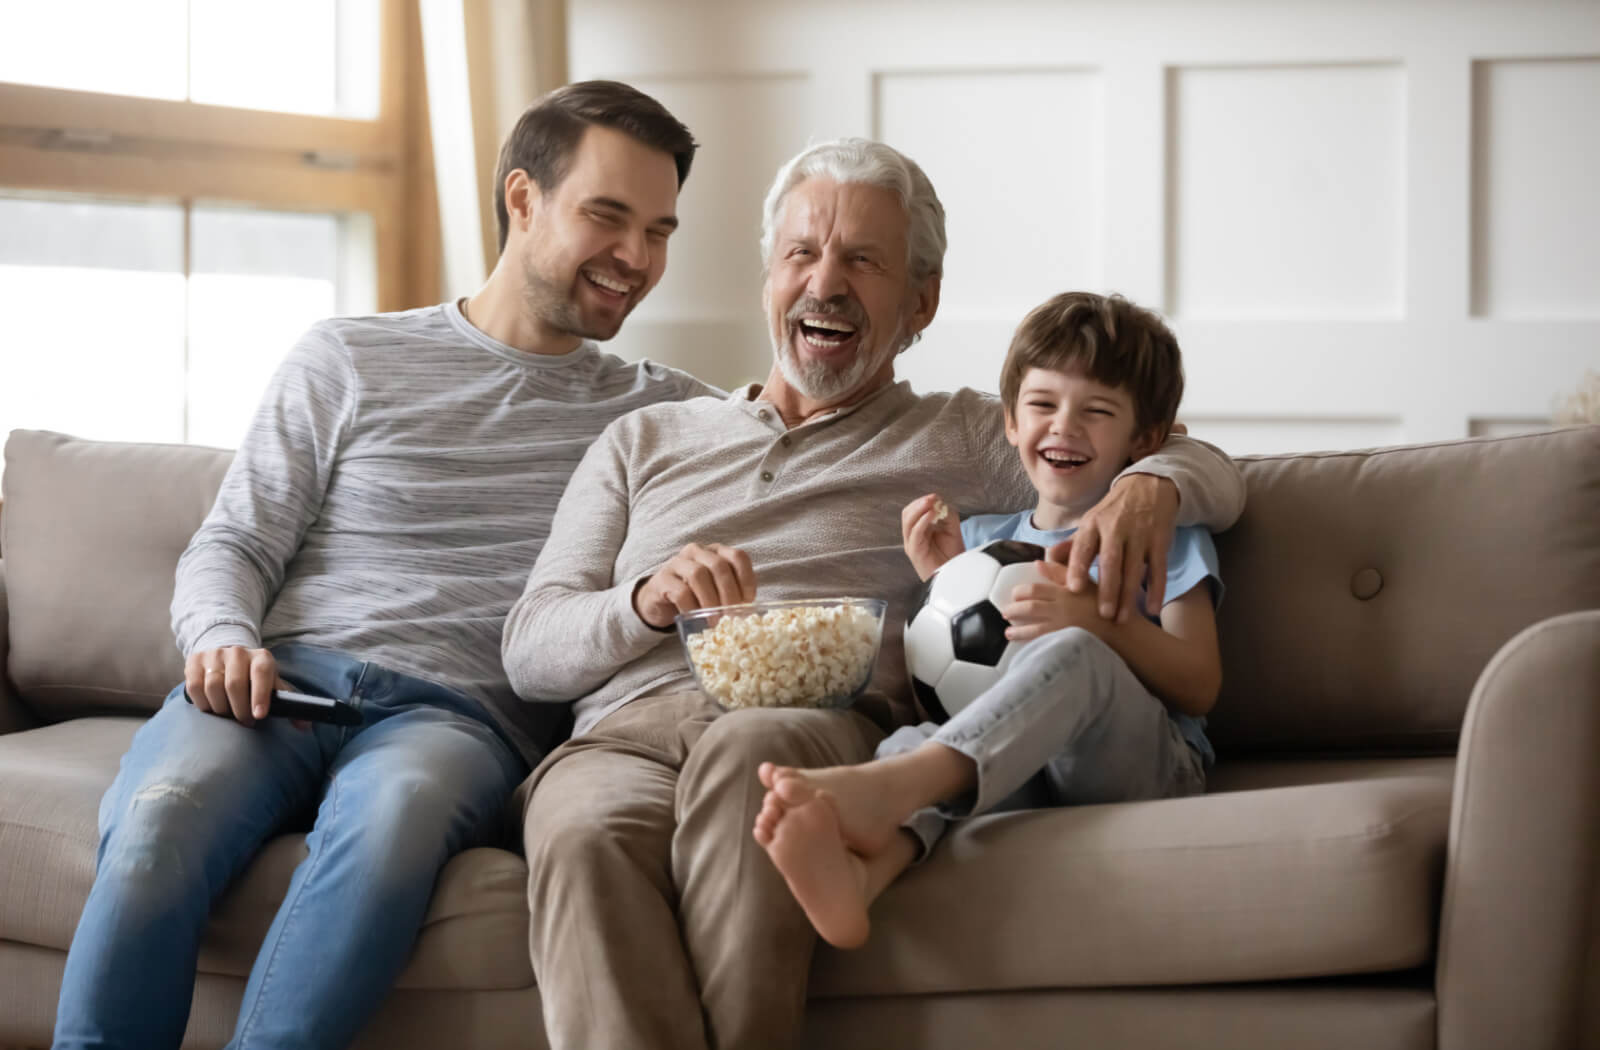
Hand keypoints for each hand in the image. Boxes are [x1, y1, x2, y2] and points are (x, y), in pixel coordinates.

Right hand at [184, 646, 288, 726]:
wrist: (228, 656)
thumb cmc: (255, 678)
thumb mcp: (272, 685)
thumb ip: (287, 703)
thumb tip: (305, 726)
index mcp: (261, 657)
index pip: (261, 674)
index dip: (260, 696)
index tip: (259, 716)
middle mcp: (238, 652)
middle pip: (234, 684)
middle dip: (240, 709)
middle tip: (245, 722)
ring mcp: (214, 655)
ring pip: (213, 686)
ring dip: (221, 708)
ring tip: (228, 716)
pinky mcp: (195, 661)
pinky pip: (195, 687)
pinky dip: (203, 703)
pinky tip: (212, 708)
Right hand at [633, 542, 756, 628]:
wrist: (660, 601)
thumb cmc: (694, 596)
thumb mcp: (716, 591)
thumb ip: (732, 593)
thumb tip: (747, 611)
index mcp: (716, 552)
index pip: (738, 557)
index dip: (746, 579)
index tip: (748, 602)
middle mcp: (697, 551)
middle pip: (719, 566)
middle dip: (729, 593)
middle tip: (732, 616)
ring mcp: (677, 562)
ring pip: (698, 575)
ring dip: (710, 601)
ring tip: (715, 621)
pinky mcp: (662, 579)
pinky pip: (680, 592)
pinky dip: (692, 608)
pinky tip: (695, 619)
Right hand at [900, 493, 962, 579]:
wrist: (955, 575)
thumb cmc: (952, 555)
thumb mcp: (952, 528)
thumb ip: (947, 514)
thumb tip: (939, 502)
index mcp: (920, 530)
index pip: (913, 510)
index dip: (922, 501)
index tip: (935, 497)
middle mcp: (913, 536)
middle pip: (907, 514)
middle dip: (919, 503)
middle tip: (932, 498)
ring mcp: (912, 544)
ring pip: (908, 521)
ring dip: (919, 509)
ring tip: (931, 503)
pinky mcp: (915, 551)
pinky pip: (915, 533)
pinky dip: (922, 521)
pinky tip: (932, 514)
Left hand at [1000, 561, 1102, 641]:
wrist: (1123, 630)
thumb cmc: (1105, 604)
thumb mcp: (1085, 582)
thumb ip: (1061, 572)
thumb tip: (1037, 562)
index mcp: (1066, 591)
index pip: (1034, 590)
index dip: (1020, 592)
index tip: (1014, 595)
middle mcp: (1062, 609)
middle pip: (1030, 608)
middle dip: (1014, 610)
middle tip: (1005, 613)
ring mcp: (1064, 628)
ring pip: (1033, 629)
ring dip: (1018, 631)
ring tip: (1008, 632)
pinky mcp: (1067, 643)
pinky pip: (1043, 644)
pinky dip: (1030, 645)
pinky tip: (1024, 647)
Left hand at [1048, 473, 1177, 623]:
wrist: (1148, 486)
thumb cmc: (1113, 512)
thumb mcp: (1091, 523)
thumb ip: (1072, 545)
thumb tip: (1045, 560)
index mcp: (1093, 525)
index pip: (1083, 547)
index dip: (1078, 567)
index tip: (1073, 588)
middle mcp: (1115, 528)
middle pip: (1111, 562)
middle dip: (1107, 589)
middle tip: (1103, 615)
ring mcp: (1140, 534)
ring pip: (1134, 569)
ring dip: (1129, 595)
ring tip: (1122, 619)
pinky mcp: (1160, 540)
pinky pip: (1158, 569)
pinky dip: (1157, 590)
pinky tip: (1153, 609)